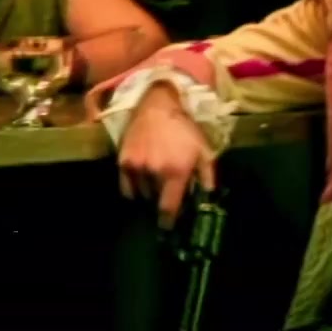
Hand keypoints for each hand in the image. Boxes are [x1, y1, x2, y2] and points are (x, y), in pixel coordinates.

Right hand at [118, 82, 216, 229]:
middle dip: (160, 201)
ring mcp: (136, 166)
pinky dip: (133, 188)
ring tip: (154, 186)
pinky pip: (126, 185)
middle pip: (154, 200)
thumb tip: (208, 199)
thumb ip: (207, 177)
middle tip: (165, 196)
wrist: (159, 105)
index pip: (168, 208)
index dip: (168, 221)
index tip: (168, 226)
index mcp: (175, 172)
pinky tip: (140, 182)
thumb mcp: (203, 151)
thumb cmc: (184, 128)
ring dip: (148, 193)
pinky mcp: (123, 160)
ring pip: (140, 193)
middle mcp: (154, 172)